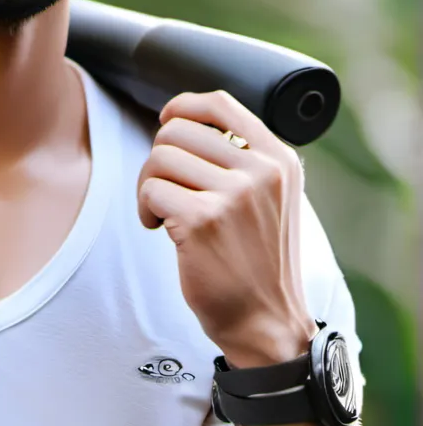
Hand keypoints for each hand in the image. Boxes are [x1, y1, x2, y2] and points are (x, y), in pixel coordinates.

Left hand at [136, 89, 316, 366]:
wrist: (266, 321)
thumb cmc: (258, 265)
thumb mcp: (271, 202)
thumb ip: (244, 163)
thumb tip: (185, 127)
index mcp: (279, 160)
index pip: (220, 104)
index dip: (181, 107)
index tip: (166, 124)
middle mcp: (261, 171)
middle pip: (179, 131)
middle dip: (160, 159)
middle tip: (165, 191)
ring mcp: (234, 195)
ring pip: (159, 158)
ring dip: (149, 186)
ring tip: (163, 213)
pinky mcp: (203, 220)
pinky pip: (151, 190)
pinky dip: (145, 209)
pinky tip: (160, 229)